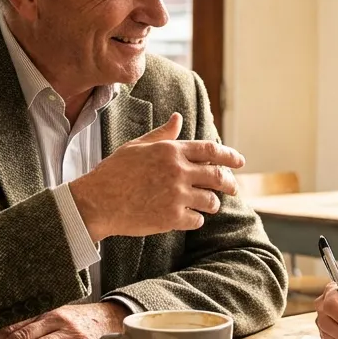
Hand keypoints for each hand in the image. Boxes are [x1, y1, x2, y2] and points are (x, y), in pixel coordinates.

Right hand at [69, 113, 244, 240]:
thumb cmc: (114, 172)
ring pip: (210, 201)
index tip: (240, 161)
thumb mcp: (137, 146)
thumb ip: (162, 134)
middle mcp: (177, 171)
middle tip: (233, 188)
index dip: (229, 156)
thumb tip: (178, 118)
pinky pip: (197, 220)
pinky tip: (189, 218)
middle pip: (218, 177)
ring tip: (208, 205)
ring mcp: (176, 195)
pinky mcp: (171, 218)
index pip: (211, 150)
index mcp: (171, 151)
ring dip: (212, 203)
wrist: (97, 201)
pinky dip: (196, 219)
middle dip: (229, 183)